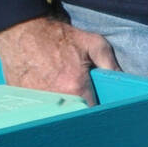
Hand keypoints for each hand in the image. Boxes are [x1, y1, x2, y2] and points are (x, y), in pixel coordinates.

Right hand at [0, 15, 119, 103]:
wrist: (25, 32)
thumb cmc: (61, 38)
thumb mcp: (94, 44)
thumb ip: (111, 65)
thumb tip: (122, 80)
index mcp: (75, 87)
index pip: (91, 111)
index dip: (96, 109)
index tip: (99, 104)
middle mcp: (56, 98)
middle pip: (74, 114)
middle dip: (81, 109)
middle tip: (82, 96)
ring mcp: (38, 100)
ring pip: (57, 113)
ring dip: (64, 107)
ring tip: (64, 91)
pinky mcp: (25, 98)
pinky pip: (41, 108)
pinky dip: (47, 103)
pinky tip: (51, 90)